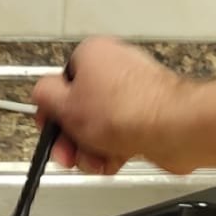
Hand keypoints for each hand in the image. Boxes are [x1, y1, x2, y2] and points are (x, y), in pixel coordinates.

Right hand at [33, 37, 188, 175]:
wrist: (172, 128)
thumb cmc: (122, 111)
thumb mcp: (66, 105)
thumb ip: (46, 96)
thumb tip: (42, 92)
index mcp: (92, 54)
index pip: (61, 82)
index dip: (53, 111)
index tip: (51, 130)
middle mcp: (115, 67)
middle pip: (81, 107)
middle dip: (73, 137)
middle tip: (69, 155)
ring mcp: (135, 91)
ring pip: (100, 125)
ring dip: (92, 149)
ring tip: (97, 160)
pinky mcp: (150, 113)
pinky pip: (122, 133)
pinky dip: (113, 150)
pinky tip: (113, 162)